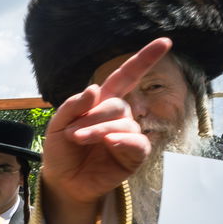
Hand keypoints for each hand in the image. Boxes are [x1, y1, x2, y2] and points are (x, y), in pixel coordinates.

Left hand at [40, 38, 169, 223]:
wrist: (63, 181)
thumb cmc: (62, 151)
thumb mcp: (57, 125)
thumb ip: (72, 106)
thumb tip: (94, 88)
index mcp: (102, 103)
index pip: (126, 76)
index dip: (144, 59)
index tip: (165, 42)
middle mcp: (119, 116)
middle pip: (117, 104)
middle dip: (93, 117)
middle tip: (73, 133)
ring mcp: (128, 135)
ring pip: (124, 124)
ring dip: (99, 131)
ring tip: (78, 140)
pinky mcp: (134, 155)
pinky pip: (136, 142)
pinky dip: (123, 141)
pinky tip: (109, 143)